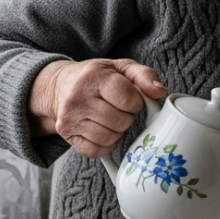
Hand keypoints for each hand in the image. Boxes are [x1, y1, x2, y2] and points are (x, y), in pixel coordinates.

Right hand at [29, 58, 166, 156]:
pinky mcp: (66, 134)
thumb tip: (160, 92)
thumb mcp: (120, 67)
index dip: (137, 102)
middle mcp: (78, 98)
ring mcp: (69, 118)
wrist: (59, 85)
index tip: (132, 99)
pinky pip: (96, 150)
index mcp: (94, 77)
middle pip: (121, 121)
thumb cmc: (96, 76)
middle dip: (128, 117)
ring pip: (110, 138)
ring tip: (111, 118)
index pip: (128, 100)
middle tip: (120, 109)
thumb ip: (144, 75)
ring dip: (118, 131)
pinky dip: (106, 144)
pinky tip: (103, 130)